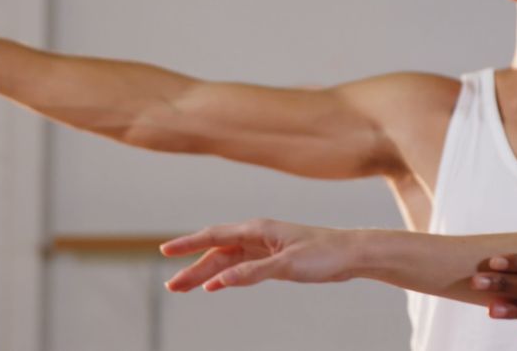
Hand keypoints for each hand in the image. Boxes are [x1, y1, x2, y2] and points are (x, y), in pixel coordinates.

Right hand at [161, 219, 359, 292]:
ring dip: (206, 274)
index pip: (214, 236)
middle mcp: (257, 235)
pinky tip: (216, 286)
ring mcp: (264, 247)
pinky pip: (241, 266)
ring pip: (227, 260)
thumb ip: (253, 272)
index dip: (189, 244)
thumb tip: (222, 279)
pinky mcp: (273, 258)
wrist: (351, 254)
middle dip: (193, 267)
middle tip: (172, 286)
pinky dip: (226, 276)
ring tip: (184, 287)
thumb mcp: (287, 265)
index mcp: (258, 229)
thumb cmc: (324, 254)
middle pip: (217, 251)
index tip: (165, 251)